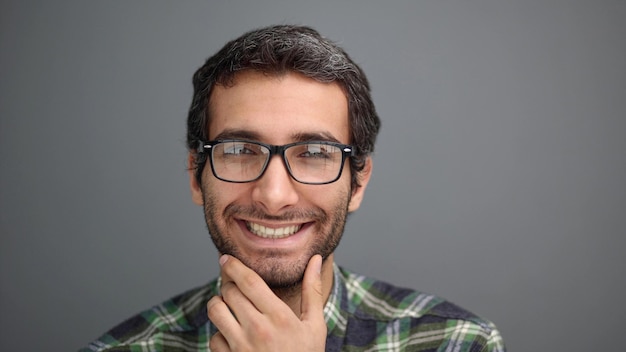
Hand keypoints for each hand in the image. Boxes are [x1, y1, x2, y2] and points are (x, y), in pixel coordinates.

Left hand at [207, 254, 326, 351]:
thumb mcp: (314, 326)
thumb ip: (312, 290)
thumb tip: (314, 258)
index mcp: (279, 317)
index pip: (248, 281)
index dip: (233, 265)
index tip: (226, 258)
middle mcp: (257, 329)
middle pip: (229, 292)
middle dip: (229, 284)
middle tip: (235, 286)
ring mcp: (241, 347)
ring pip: (215, 310)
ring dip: (220, 304)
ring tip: (231, 306)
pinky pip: (214, 337)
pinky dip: (220, 333)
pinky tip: (234, 335)